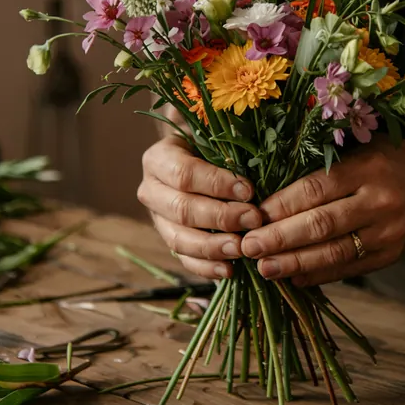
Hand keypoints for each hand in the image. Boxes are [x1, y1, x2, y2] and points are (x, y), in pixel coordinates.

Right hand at [138, 134, 260, 280]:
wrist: (194, 158)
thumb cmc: (210, 143)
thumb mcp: (213, 133)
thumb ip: (225, 140)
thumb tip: (253, 146)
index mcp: (158, 158)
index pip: (184, 174)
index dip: (216, 184)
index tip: (249, 190)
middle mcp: (151, 189)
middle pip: (182, 209)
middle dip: (220, 217)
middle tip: (254, 219)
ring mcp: (157, 219)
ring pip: (178, 239)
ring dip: (213, 247)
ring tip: (242, 249)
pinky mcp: (168, 240)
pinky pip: (183, 259)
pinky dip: (206, 268)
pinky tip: (229, 270)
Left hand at [240, 137, 404, 286]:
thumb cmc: (384, 160)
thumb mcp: (356, 150)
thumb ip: (319, 168)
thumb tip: (268, 197)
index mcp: (367, 169)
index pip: (316, 190)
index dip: (281, 206)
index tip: (253, 215)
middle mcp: (380, 202)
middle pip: (322, 225)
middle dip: (280, 238)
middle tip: (248, 247)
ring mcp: (387, 233)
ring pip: (334, 253)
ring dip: (295, 263)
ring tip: (264, 268)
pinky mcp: (390, 256)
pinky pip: (348, 269)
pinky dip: (318, 274)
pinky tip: (292, 277)